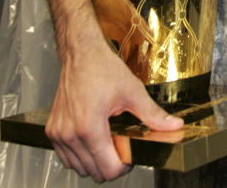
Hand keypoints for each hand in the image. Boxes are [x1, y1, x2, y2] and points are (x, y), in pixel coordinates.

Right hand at [46, 40, 183, 181]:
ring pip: (78, 167)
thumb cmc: (102, 68)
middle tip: (121, 147)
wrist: (80, 53)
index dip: (124, 167)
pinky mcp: (52, 131)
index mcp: (90, 127)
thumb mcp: (132, 91)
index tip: (130, 156)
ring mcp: (59, 133)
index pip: (108, 169)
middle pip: (94, 172)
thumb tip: (174, 126)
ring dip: (94, 162)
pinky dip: (79, 156)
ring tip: (107, 142)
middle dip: (111, 165)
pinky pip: (66, 157)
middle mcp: (70, 134)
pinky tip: (92, 140)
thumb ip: (153, 114)